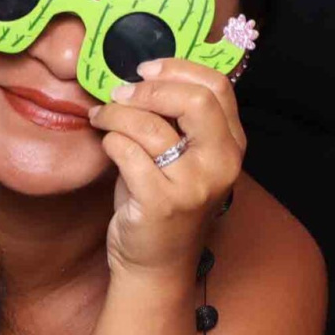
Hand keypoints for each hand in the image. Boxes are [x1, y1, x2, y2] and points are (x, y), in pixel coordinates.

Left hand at [87, 58, 247, 279]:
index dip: (179, 69)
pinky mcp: (162, 203)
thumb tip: (144, 75)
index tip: (146, 69)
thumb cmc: (164, 201)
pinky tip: (106, 144)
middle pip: (195, 100)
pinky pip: (128, 153)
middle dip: (149, 90)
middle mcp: (222, 163)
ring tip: (102, 116)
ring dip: (117, 114)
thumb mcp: (185, 157)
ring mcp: (195, 185)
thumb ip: (179, 120)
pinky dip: (111, 142)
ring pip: (151, 126)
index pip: (218, 87)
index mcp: (232, 145)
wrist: (155, 265)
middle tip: (121, 92)